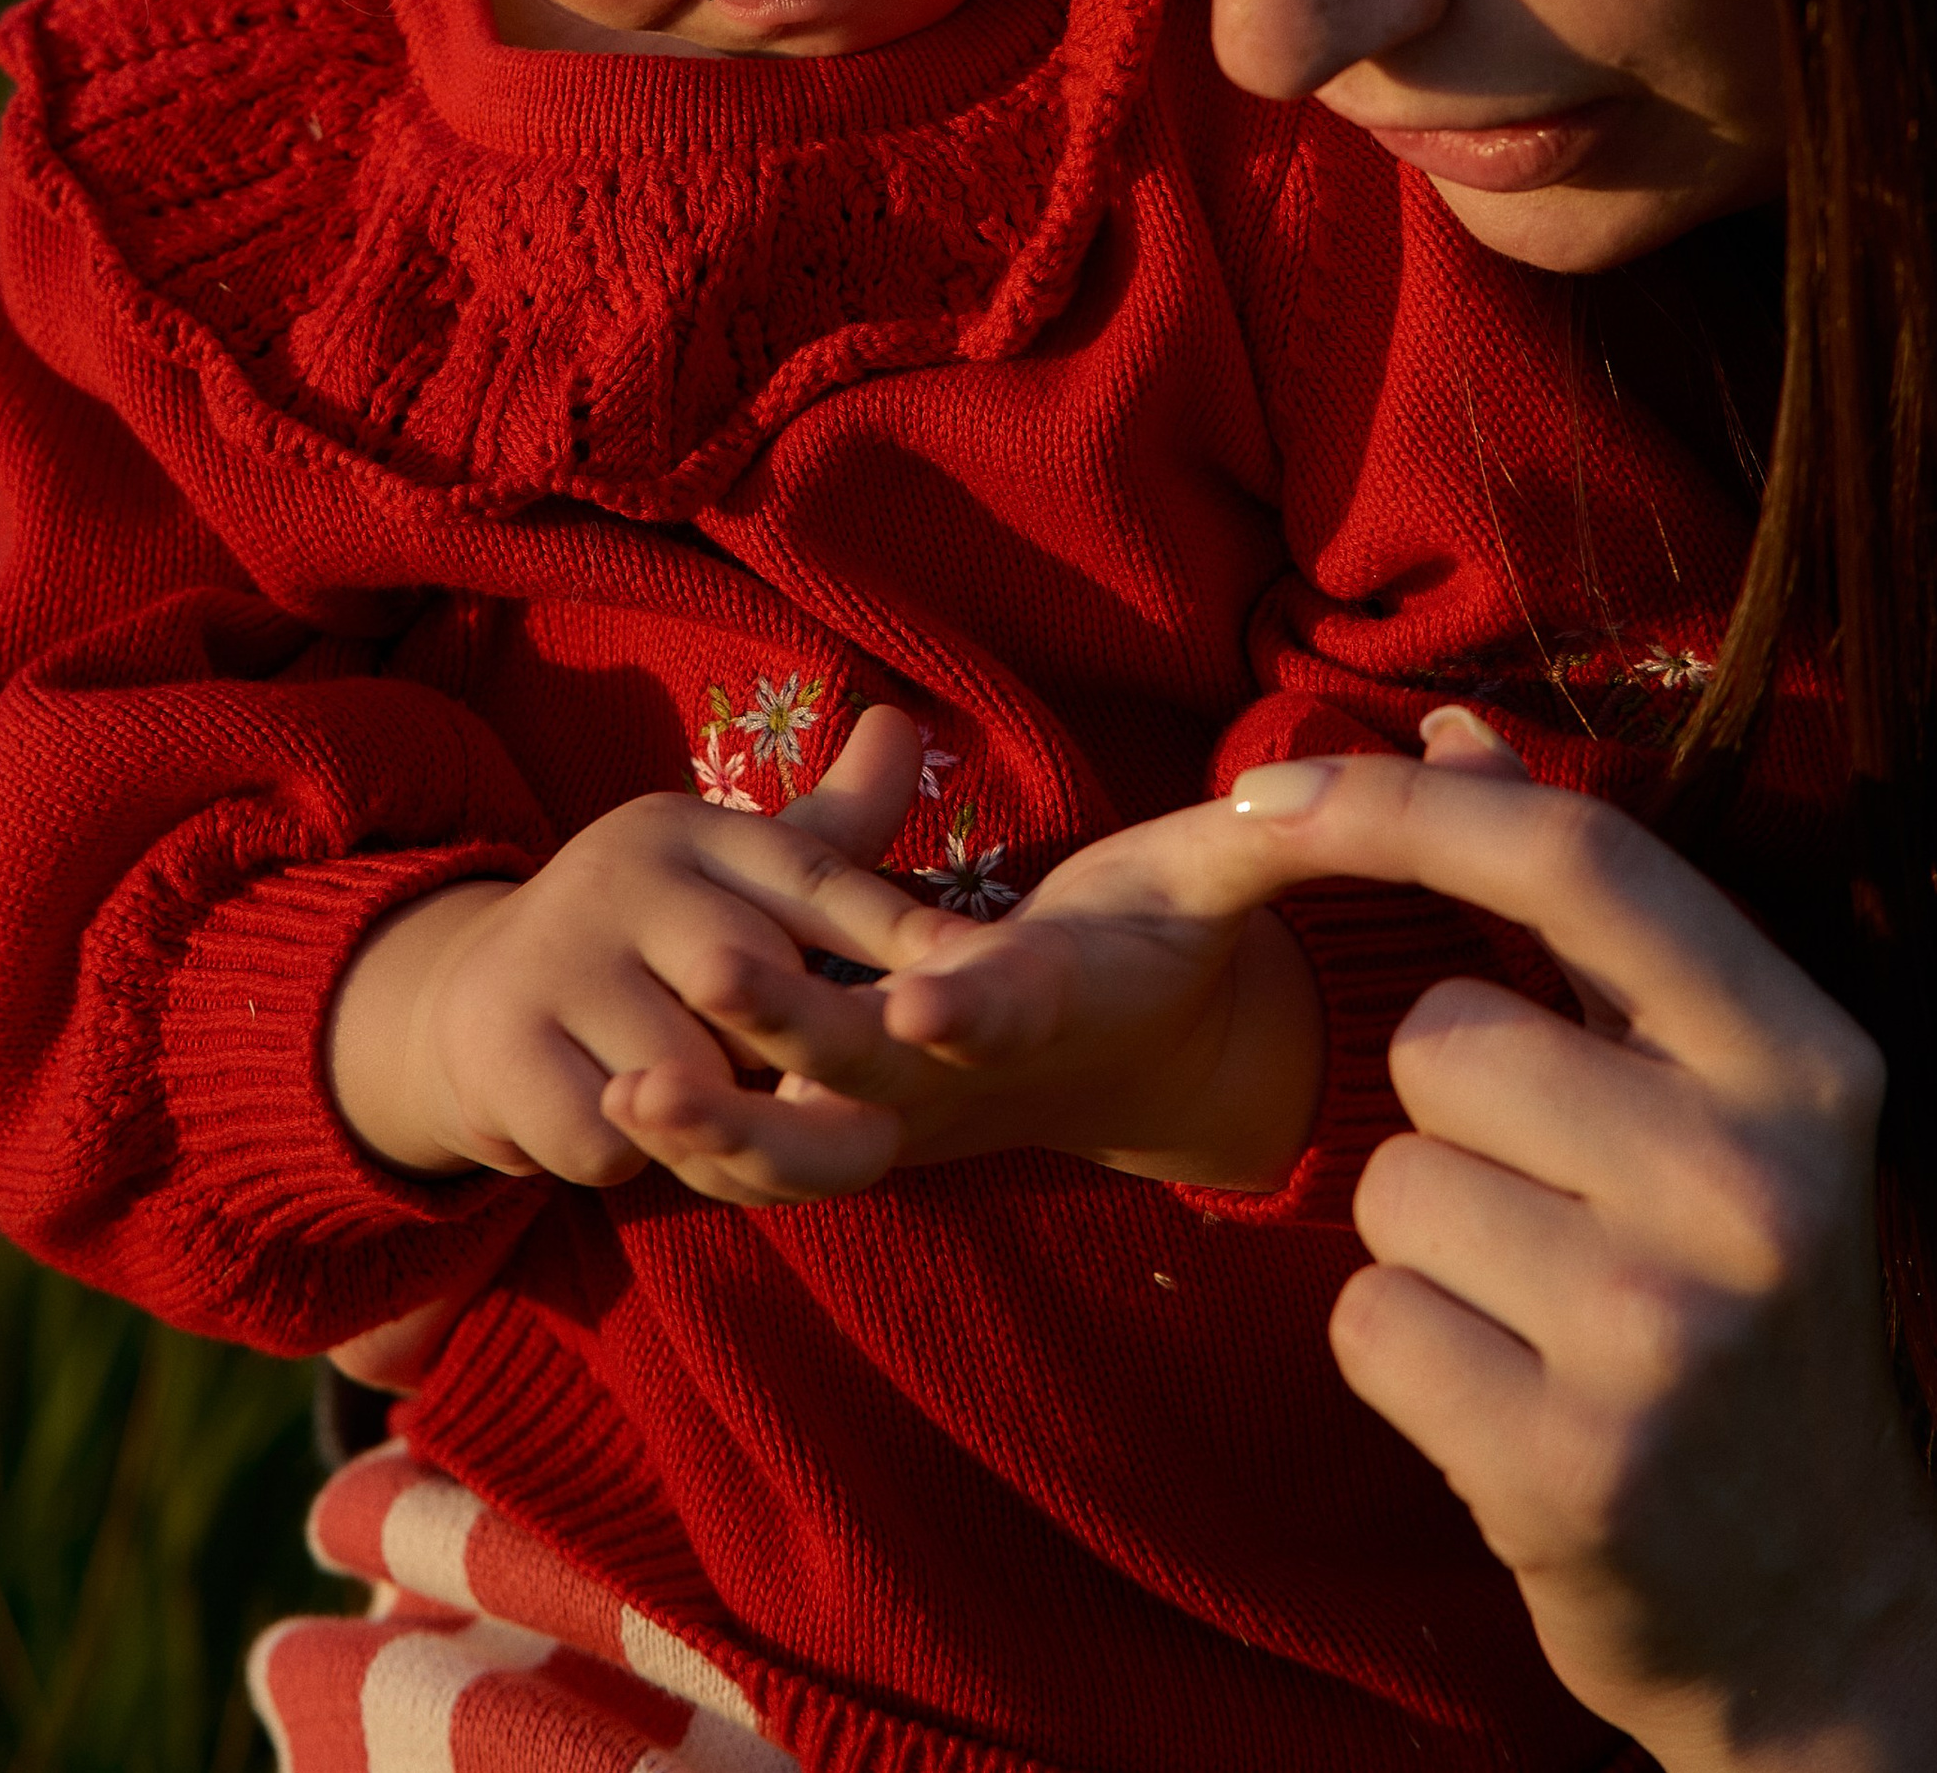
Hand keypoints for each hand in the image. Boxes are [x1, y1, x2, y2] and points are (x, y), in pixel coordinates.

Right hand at [325, 705, 928, 1185]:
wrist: (472, 998)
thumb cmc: (648, 940)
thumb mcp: (731, 878)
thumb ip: (830, 832)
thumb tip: (902, 725)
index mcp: (687, 828)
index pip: (809, 869)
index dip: (890, 923)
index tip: (969, 968)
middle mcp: (620, 873)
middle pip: (751, 978)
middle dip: (796, 1050)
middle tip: (831, 1098)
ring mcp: (555, 955)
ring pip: (688, 1071)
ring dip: (718, 1118)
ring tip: (719, 1112)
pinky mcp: (502, 1045)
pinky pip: (611, 1138)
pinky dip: (633, 1158)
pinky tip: (628, 1133)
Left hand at [604, 811, 1324, 1204]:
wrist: (1140, 1059)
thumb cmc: (1170, 940)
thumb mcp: (1219, 877)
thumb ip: (1268, 836)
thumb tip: (1327, 784)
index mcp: (1054, 997)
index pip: (1014, 1004)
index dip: (974, 1005)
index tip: (923, 998)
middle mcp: (968, 1069)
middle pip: (880, 1071)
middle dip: (798, 1035)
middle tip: (716, 984)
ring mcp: (904, 1107)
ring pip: (808, 1140)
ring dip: (722, 1122)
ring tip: (628, 1081)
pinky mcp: (854, 1119)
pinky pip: (770, 1152)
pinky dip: (699, 1142)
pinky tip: (610, 1096)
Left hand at [1217, 715, 1936, 1772]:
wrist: (1821, 1604)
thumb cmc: (1731, 1299)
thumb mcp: (1706, 1094)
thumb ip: (1577, 913)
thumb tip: (1449, 731)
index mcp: (1803, 1062)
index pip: (1579, 861)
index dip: (1398, 802)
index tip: (1258, 792)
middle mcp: (1755, 1184)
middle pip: (1440, 1039)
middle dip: (1448, 1115)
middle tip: (1557, 1215)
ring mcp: (1668, 1331)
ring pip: (1388, 1183)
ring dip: (1425, 1246)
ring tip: (1542, 1317)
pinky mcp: (1574, 1465)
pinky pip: (1365, 1321)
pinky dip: (1405, 1357)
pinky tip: (1510, 1406)